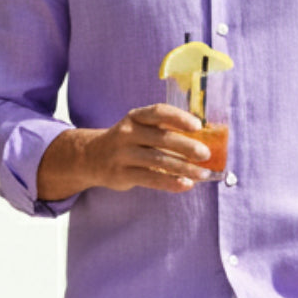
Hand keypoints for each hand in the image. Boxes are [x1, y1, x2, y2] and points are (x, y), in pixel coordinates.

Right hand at [37, 104, 210, 200]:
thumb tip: (203, 142)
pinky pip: (150, 179)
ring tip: (203, 174)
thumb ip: (164, 132)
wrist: (91, 157)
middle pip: (161, 138)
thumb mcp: (139, 128)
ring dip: (184, 168)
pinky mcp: (121, 174)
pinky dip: (170, 183)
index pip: (158, 112)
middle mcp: (127, 133)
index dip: (179, 118)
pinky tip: (186, 184)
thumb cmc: (128, 142)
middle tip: (206, 154)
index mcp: (136, 117)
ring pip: (158, 161)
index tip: (198, 126)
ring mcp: (123, 154)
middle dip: (187, 147)